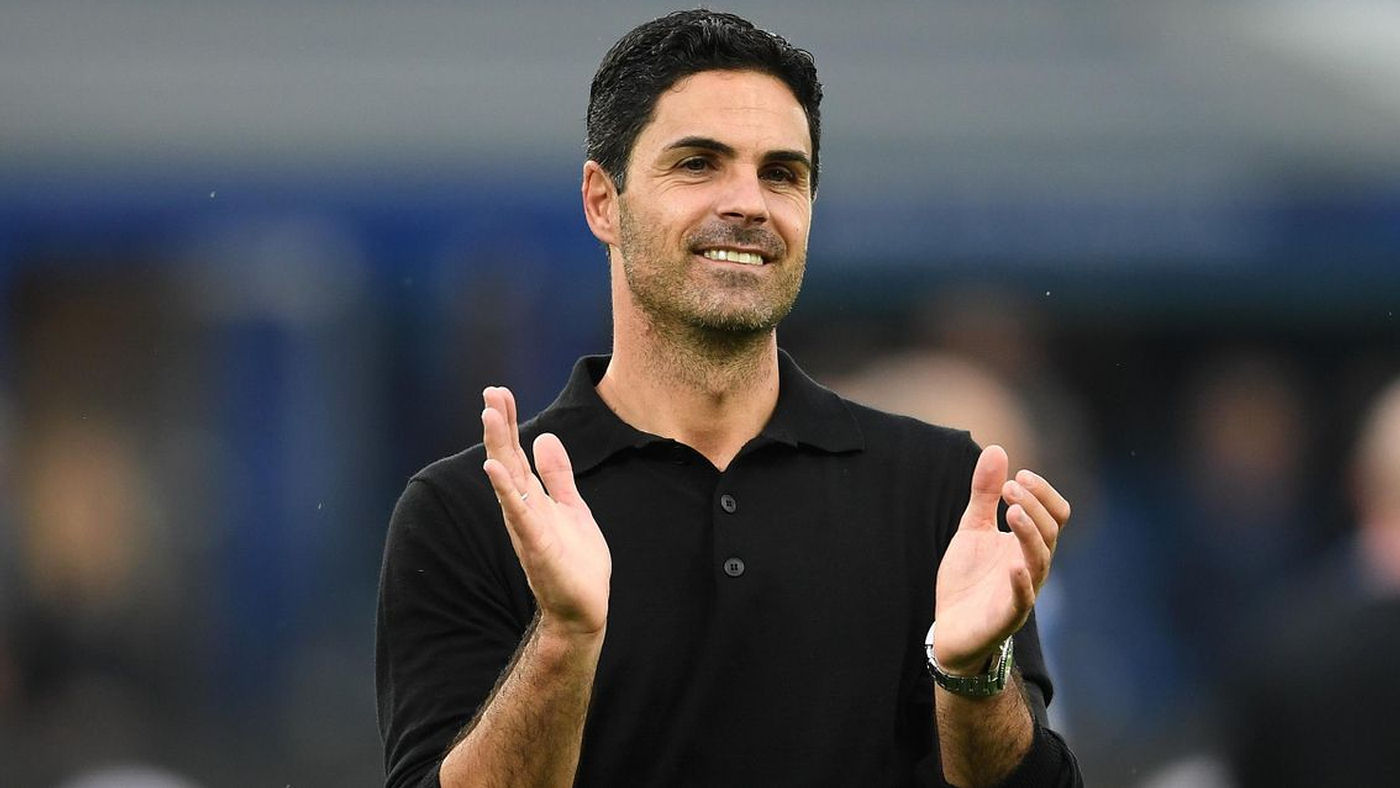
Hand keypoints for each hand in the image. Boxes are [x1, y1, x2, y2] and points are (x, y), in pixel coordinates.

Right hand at [481, 386, 610, 637]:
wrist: (584, 609)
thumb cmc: (576, 563)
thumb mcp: (571, 507)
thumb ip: (558, 475)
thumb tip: (544, 437)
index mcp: (533, 499)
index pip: (517, 454)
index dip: (509, 423)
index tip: (499, 392)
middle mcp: (524, 509)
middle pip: (508, 460)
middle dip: (500, 426)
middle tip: (491, 393)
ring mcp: (527, 526)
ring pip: (509, 480)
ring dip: (498, 447)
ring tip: (489, 416)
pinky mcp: (536, 545)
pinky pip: (518, 513)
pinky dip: (505, 490)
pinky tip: (494, 469)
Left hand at [934, 445, 1069, 673]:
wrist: (951, 629)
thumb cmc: (969, 579)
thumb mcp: (972, 528)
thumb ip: (984, 494)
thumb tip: (996, 448)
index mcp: (1027, 544)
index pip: (1055, 515)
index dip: (1043, 493)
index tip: (1019, 474)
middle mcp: (1032, 566)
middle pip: (1051, 532)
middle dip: (1034, 506)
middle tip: (1009, 486)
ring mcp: (1022, 591)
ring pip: (1040, 561)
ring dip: (1030, 533)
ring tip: (1013, 509)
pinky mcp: (1006, 617)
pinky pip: (1022, 600)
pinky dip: (1021, 583)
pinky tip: (1013, 565)